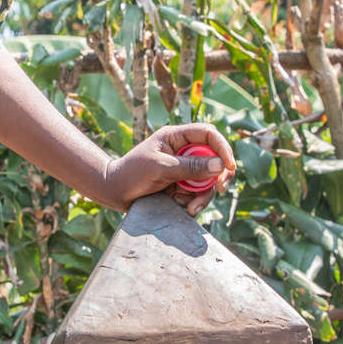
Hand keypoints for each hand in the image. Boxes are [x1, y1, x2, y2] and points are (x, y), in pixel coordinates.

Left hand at [102, 123, 236, 214]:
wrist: (114, 193)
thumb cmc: (132, 173)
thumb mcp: (161, 167)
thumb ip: (190, 167)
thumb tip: (219, 165)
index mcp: (177, 137)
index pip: (208, 134)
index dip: (222, 147)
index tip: (228, 165)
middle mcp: (183, 152)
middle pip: (214, 158)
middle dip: (219, 175)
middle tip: (220, 188)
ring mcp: (183, 170)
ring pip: (208, 180)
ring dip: (204, 195)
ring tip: (190, 207)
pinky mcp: (181, 186)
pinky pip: (198, 194)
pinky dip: (194, 203)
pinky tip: (184, 208)